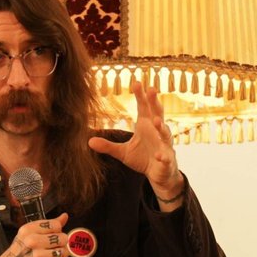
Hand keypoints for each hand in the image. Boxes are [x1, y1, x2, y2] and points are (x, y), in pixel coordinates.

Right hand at [0, 212, 70, 256]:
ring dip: (61, 256)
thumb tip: (64, 216)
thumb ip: (47, 226)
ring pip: (64, 252)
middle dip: (61, 244)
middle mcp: (33, 241)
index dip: (57, 231)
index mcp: (28, 230)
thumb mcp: (27, 236)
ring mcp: (38, 256)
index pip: (55, 225)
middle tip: (52, 248)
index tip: (52, 236)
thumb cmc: (18, 254)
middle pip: (62, 238)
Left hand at [87, 80, 183, 204]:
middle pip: (157, 114)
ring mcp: (163, 145)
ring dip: (162, 127)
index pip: (144, 107)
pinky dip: (163, 156)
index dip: (141, 95)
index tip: (137, 82)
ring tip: (157, 122)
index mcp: (146, 126)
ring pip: (165, 134)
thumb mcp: (123, 152)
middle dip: (155, 102)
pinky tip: (159, 155)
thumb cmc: (143, 158)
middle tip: (152, 89)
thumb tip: (89, 141)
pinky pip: (166, 157)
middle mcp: (157, 132)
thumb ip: (108, 146)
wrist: (158, 175)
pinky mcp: (166, 160)